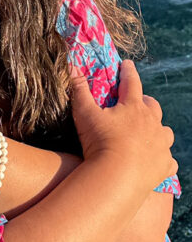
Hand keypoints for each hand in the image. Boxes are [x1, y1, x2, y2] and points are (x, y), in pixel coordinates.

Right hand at [70, 60, 177, 191]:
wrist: (117, 177)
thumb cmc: (100, 143)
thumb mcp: (84, 115)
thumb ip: (79, 91)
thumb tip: (71, 67)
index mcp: (133, 107)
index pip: (131, 83)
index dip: (128, 72)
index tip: (127, 65)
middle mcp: (152, 123)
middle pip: (153, 107)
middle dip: (146, 103)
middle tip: (139, 103)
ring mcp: (161, 145)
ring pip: (165, 133)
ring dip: (157, 130)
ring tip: (149, 134)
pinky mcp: (164, 165)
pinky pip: (169, 161)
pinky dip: (163, 159)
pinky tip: (157, 161)